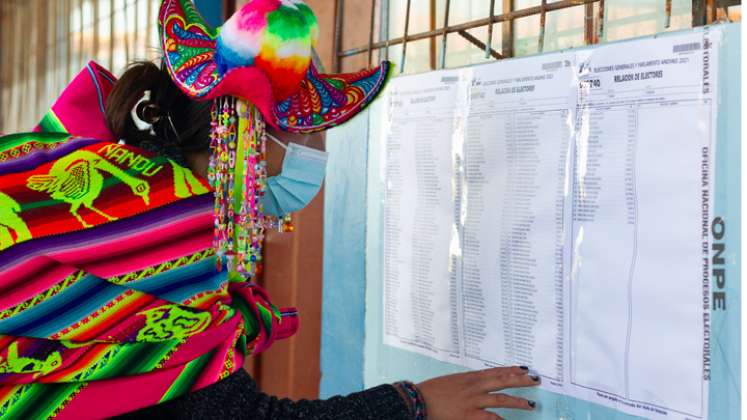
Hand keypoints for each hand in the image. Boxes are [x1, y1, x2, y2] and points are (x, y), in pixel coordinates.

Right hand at [417, 366, 539, 419]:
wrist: (419, 400)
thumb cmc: (433, 391)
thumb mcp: (452, 381)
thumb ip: (467, 382)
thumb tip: (480, 383)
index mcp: (470, 377)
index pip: (496, 371)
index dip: (511, 370)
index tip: (523, 369)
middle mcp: (474, 386)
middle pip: (503, 381)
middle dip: (520, 380)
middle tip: (535, 380)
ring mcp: (473, 401)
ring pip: (501, 400)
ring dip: (517, 402)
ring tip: (530, 405)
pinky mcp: (469, 415)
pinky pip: (490, 418)